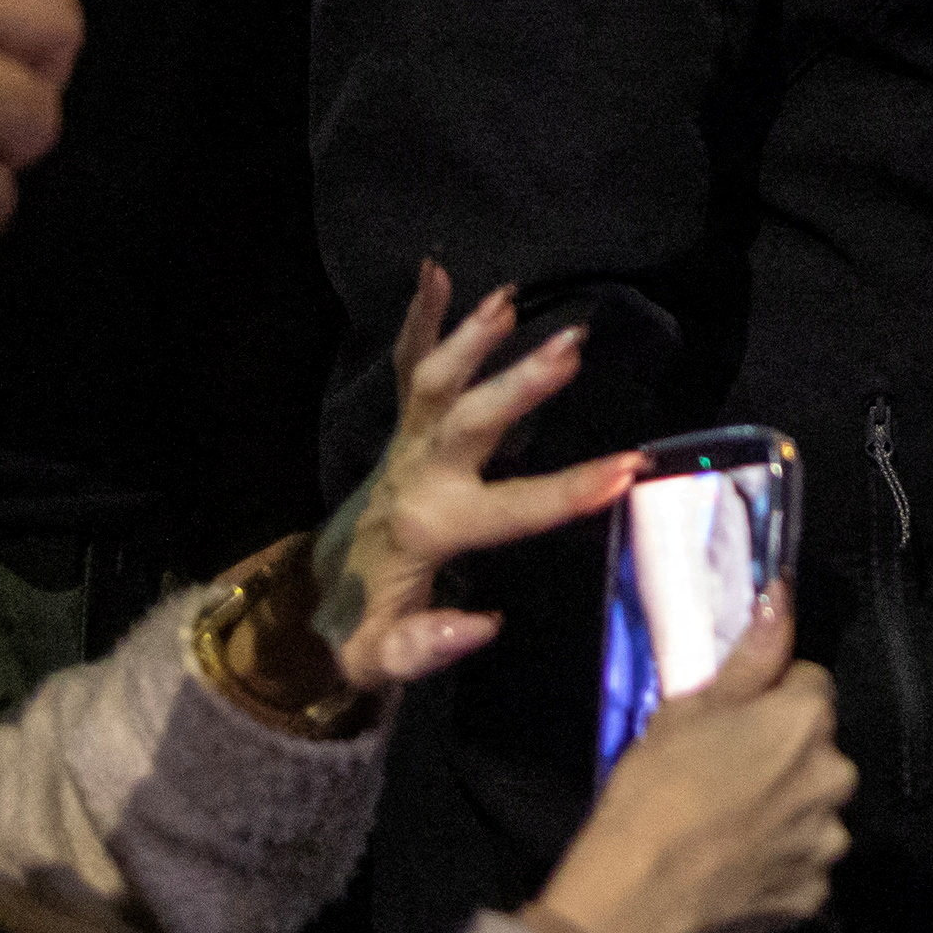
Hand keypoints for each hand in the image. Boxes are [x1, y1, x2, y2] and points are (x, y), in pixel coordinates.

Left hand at [320, 264, 648, 693]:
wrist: (305, 603)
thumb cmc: (356, 633)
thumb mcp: (378, 661)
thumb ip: (424, 646)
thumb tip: (483, 623)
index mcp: (425, 529)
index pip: (509, 508)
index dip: (568, 490)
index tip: (627, 469)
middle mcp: (415, 475)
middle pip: (468, 421)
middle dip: (519, 385)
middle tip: (571, 347)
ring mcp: (404, 447)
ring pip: (433, 383)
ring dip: (471, 337)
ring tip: (509, 298)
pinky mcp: (399, 433)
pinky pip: (406, 369)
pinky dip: (419, 319)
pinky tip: (435, 271)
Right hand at [532, 656, 851, 932]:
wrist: (637, 892)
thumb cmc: (656, 789)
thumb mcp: (689, 709)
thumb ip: (750, 657)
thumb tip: (783, 599)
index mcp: (807, 721)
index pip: (810, 685)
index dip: (771, 699)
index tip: (733, 721)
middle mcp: (836, 777)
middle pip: (818, 752)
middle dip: (785, 758)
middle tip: (726, 777)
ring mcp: (828, 841)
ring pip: (814, 811)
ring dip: (787, 814)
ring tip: (729, 830)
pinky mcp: (815, 894)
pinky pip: (803, 867)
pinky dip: (778, 865)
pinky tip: (735, 868)